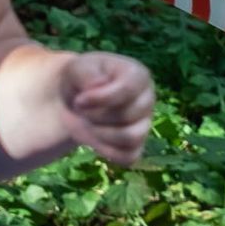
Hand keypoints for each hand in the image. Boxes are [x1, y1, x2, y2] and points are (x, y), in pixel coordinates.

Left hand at [57, 51, 155, 166]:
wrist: (78, 99)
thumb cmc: (82, 80)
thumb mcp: (77, 68)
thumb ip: (86, 74)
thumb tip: (98, 86)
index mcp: (138, 75)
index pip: (128, 89)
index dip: (101, 98)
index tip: (78, 101)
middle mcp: (147, 99)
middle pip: (127, 115)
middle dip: (96, 116)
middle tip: (80, 110)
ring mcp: (144, 124)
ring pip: (131, 137)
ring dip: (101, 134)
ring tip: (86, 125)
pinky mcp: (136, 146)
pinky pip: (128, 157)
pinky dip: (107, 152)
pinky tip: (93, 140)